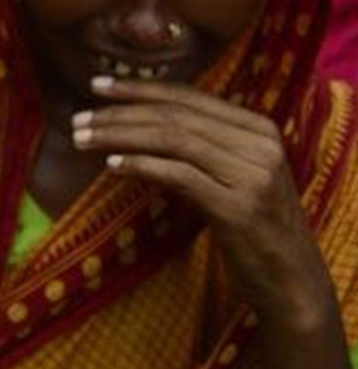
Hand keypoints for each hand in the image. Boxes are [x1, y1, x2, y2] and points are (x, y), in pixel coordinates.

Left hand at [72, 77, 337, 334]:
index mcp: (259, 129)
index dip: (139, 88)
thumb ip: (199, 146)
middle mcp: (261, 146)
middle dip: (119, 114)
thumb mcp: (230, 176)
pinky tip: (111, 165)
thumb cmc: (251, 227)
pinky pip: (180, 176)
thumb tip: (134, 122)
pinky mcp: (240, 210)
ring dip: (120, 136)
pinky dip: (141, 165)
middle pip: (175, 116)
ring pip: (173, 140)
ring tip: (82, 139)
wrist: (292, 283)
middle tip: (77, 118)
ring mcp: (254, 177)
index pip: (189, 96)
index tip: (95, 85)